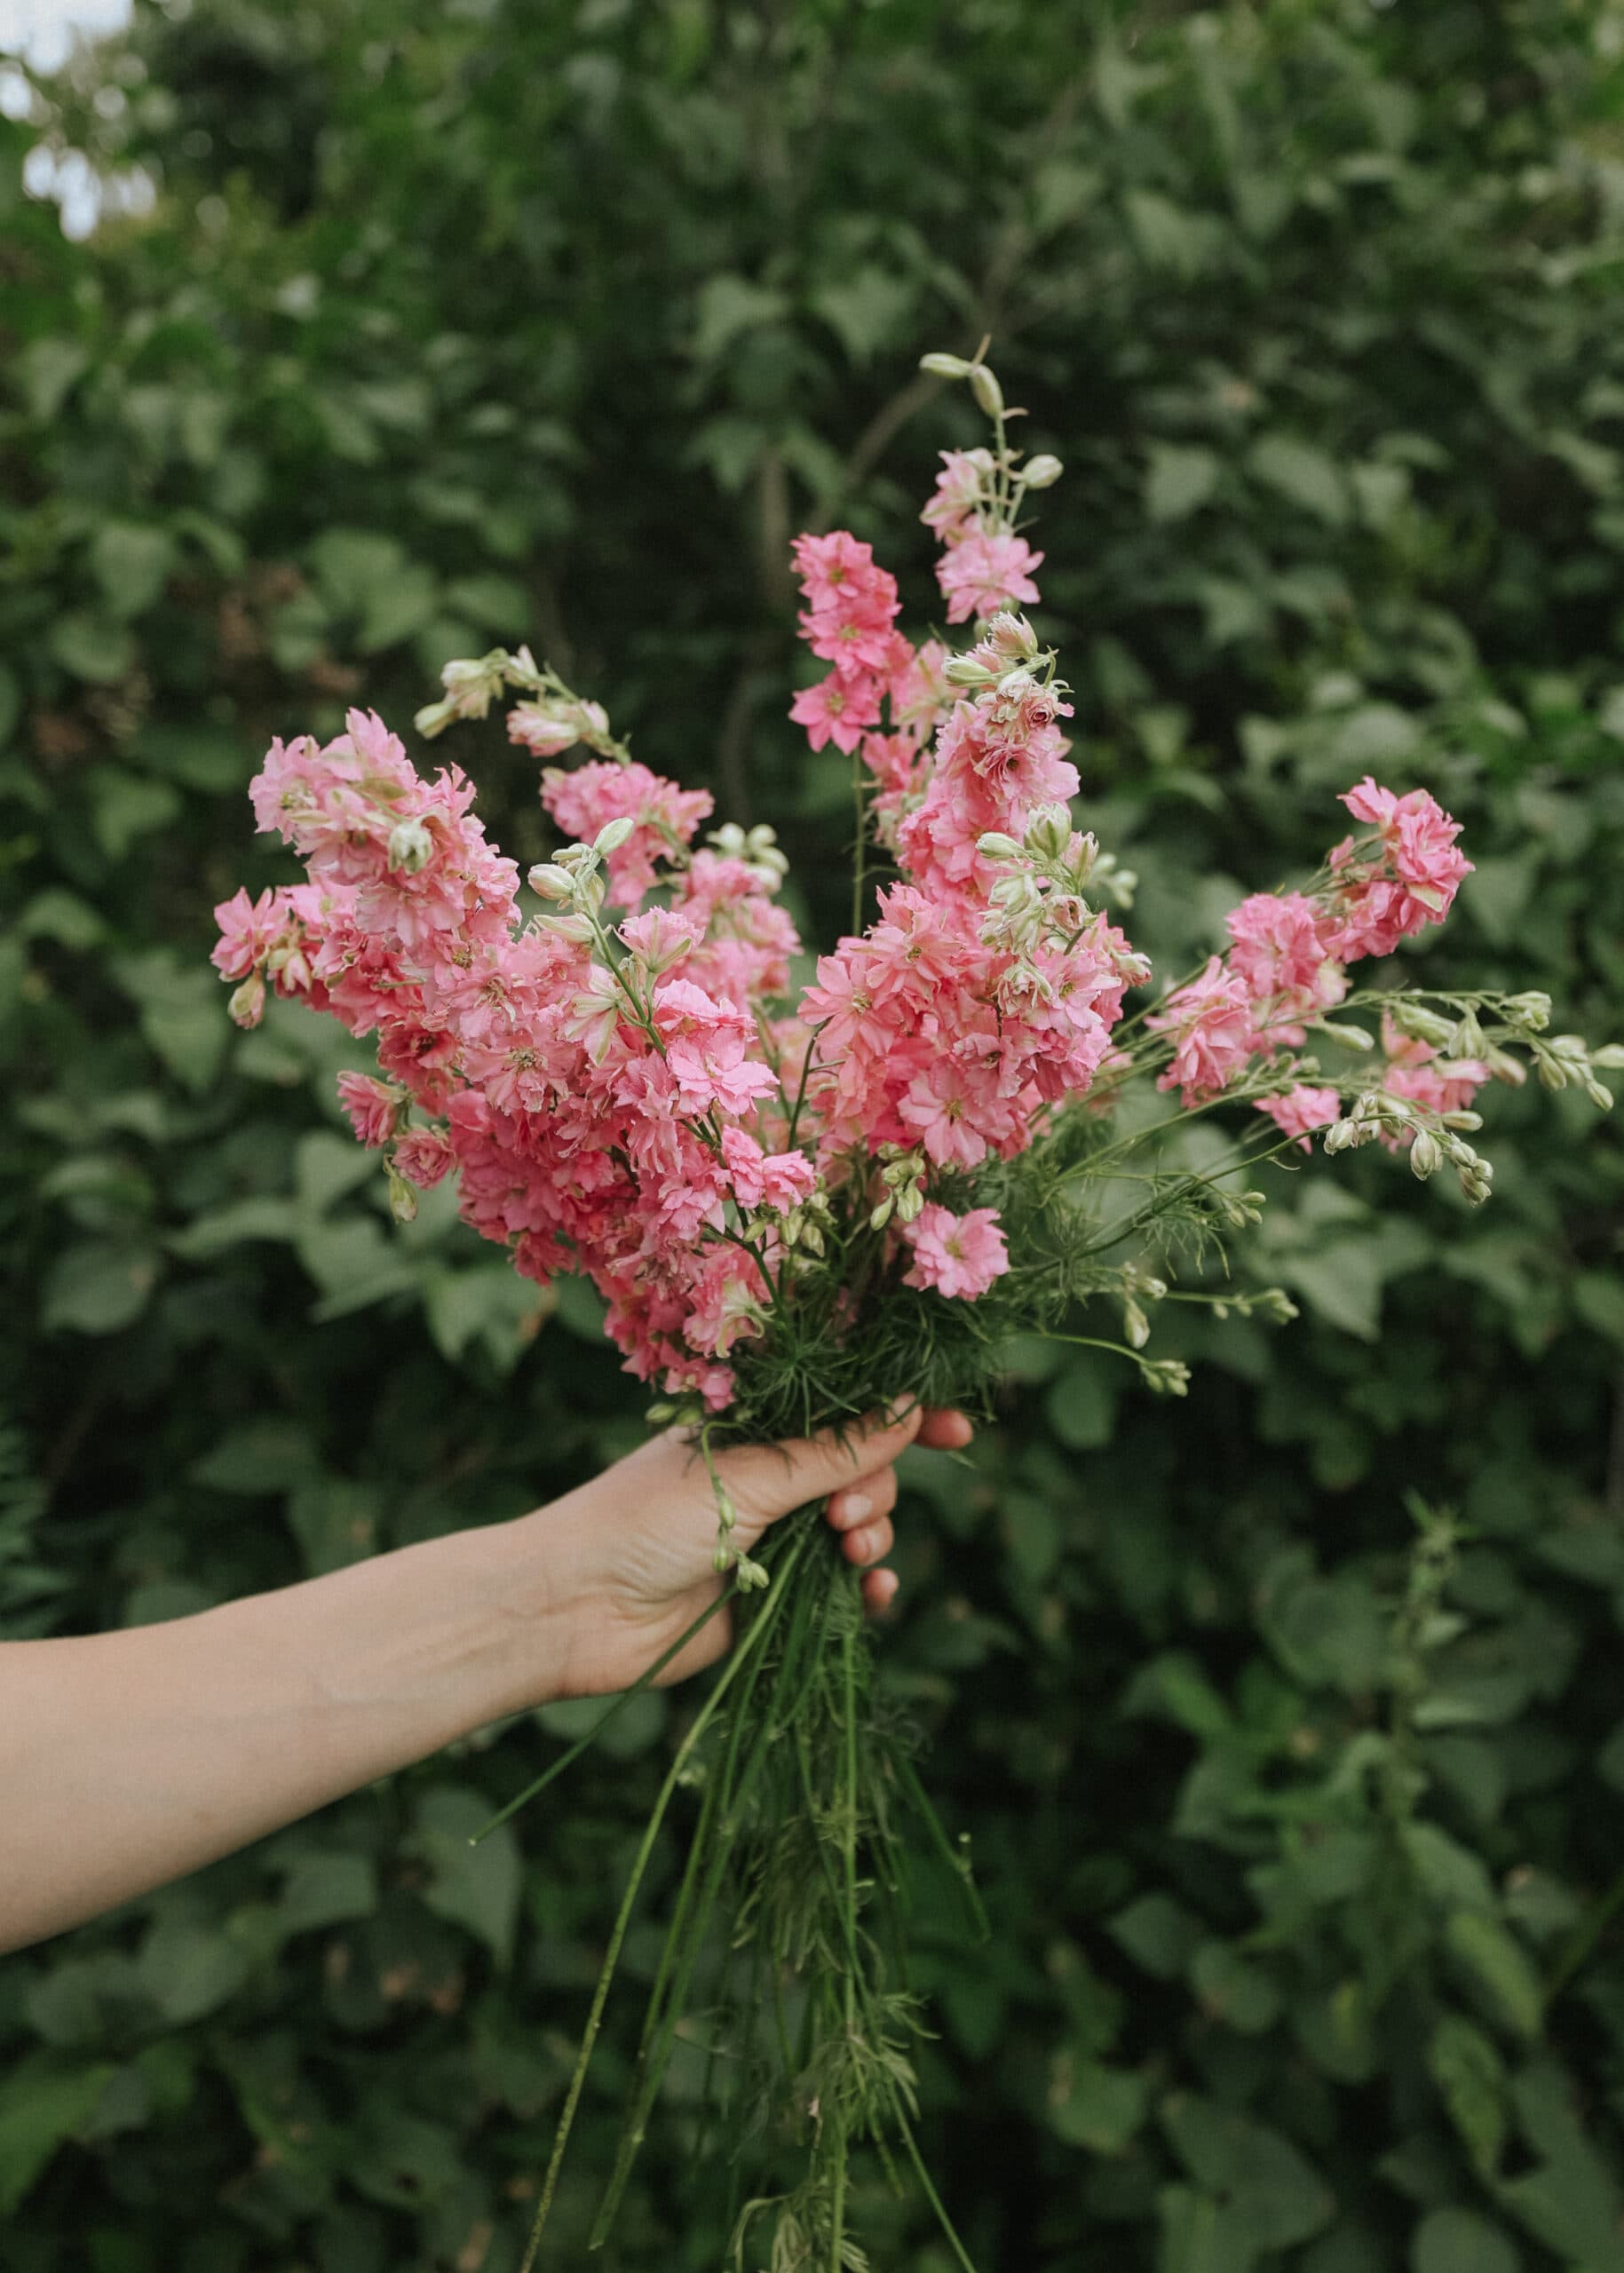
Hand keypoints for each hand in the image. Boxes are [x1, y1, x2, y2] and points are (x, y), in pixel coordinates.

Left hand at [528, 1405, 974, 1697]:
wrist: (577, 1607)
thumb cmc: (645, 1519)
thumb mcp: (751, 1475)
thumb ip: (836, 1450)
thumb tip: (911, 1406)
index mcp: (757, 1426)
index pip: (845, 1409)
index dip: (904, 1417)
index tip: (959, 1429)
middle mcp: (769, 1476)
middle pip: (865, 1470)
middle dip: (877, 1488)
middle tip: (844, 1517)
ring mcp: (774, 1536)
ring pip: (861, 1528)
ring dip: (873, 1538)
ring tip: (848, 1552)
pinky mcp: (774, 1598)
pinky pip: (842, 1588)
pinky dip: (867, 1588)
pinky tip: (872, 1595)